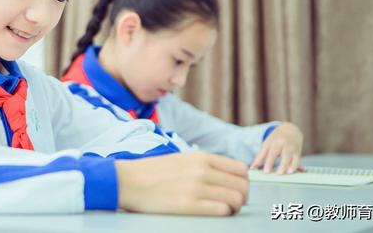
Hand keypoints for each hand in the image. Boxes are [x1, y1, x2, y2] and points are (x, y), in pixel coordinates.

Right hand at [116, 151, 248, 215]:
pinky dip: (223, 214)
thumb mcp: (182, 159)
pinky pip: (222, 210)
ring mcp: (197, 188)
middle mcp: (202, 170)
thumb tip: (225, 176)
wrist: (129, 181)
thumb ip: (204, 164)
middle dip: (242, 197)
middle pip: (243, 186)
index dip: (243, 182)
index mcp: (201, 157)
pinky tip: (213, 213)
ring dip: (234, 208)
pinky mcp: (189, 205)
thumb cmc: (153, 172)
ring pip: (236, 199)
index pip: (241, 170)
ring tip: (223, 210)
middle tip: (232, 203)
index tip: (235, 189)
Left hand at [251, 122, 303, 173]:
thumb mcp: (267, 143)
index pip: (270, 153)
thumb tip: (253, 167)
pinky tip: (296, 171)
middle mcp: (283, 145)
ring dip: (291, 165)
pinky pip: (298, 160)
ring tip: (288, 173)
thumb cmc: (276, 138)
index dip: (268, 162)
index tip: (266, 171)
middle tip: (279, 173)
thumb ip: (260, 155)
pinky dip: (297, 166)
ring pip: (292, 157)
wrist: (290, 129)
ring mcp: (291, 148)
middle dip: (281, 164)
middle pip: (282, 154)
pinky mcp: (297, 152)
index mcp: (274, 142)